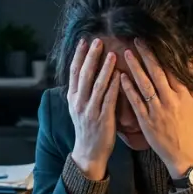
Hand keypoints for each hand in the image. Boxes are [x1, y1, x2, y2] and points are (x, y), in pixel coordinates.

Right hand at [67, 38, 118, 179]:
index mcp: (73, 98)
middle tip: (98, 41)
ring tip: (112, 54)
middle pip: (84, 75)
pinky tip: (120, 75)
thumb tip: (86, 71)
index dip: (79, 55)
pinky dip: (114, 86)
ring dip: (104, 69)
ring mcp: (90, 111)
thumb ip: (82, 90)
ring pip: (97, 86)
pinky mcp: (102, 119)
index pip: (74, 72)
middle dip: (91, 57)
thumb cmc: (88, 128)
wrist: (89, 152)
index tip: (84, 41)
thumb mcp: (79, 108)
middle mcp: (79, 102)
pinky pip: (109, 100)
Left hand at [119, 39, 192, 178]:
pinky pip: (136, 101)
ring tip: (127, 53)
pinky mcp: (146, 120)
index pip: (172, 69)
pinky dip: (129, 89)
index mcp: (184, 93)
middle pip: (157, 73)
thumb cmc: (188, 123)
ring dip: (135, 68)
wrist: (182, 150)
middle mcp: (171, 99)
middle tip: (137, 39)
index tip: (154, 39)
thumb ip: (192, 77)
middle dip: (147, 55)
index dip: (162, 53)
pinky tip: (121, 77)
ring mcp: (157, 110)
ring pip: (145, 85)